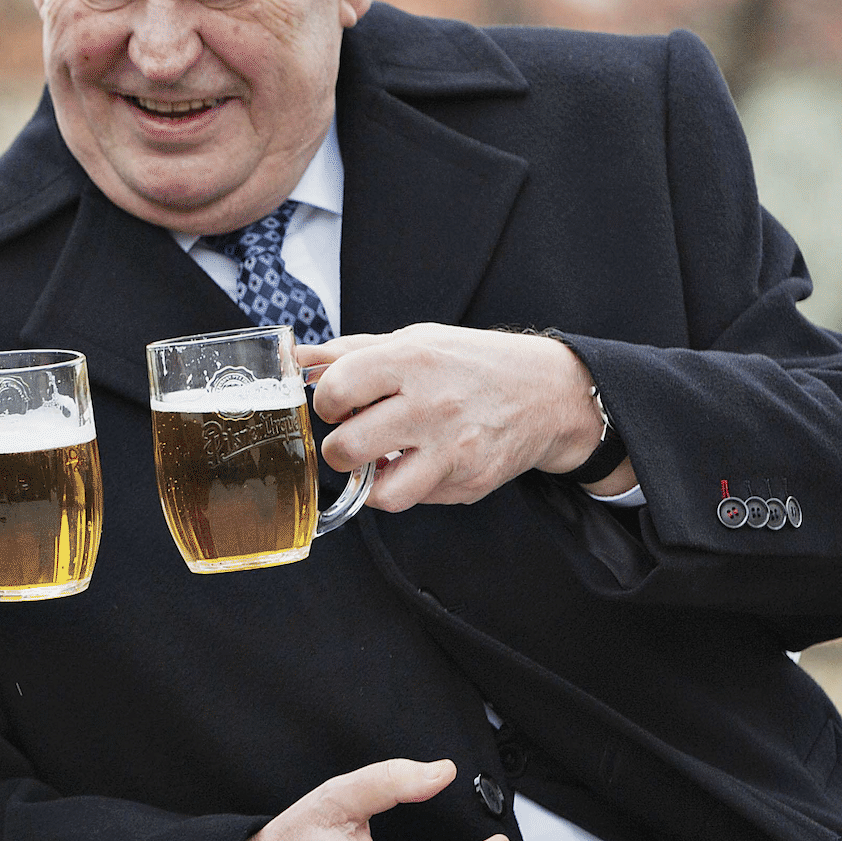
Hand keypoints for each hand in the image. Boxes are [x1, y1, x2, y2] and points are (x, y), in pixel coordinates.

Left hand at [298, 323, 633, 510]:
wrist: (547, 392)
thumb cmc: (471, 363)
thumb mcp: (414, 341)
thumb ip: (350, 352)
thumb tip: (295, 357)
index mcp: (413, 360)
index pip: (337, 389)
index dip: (325, 403)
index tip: (337, 404)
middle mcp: (433, 405)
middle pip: (347, 448)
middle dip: (339, 449)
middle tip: (352, 438)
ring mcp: (454, 449)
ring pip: (380, 493)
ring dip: (371, 481)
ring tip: (381, 461)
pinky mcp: (469, 483)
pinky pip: (417, 499)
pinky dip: (409, 486)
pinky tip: (420, 463)